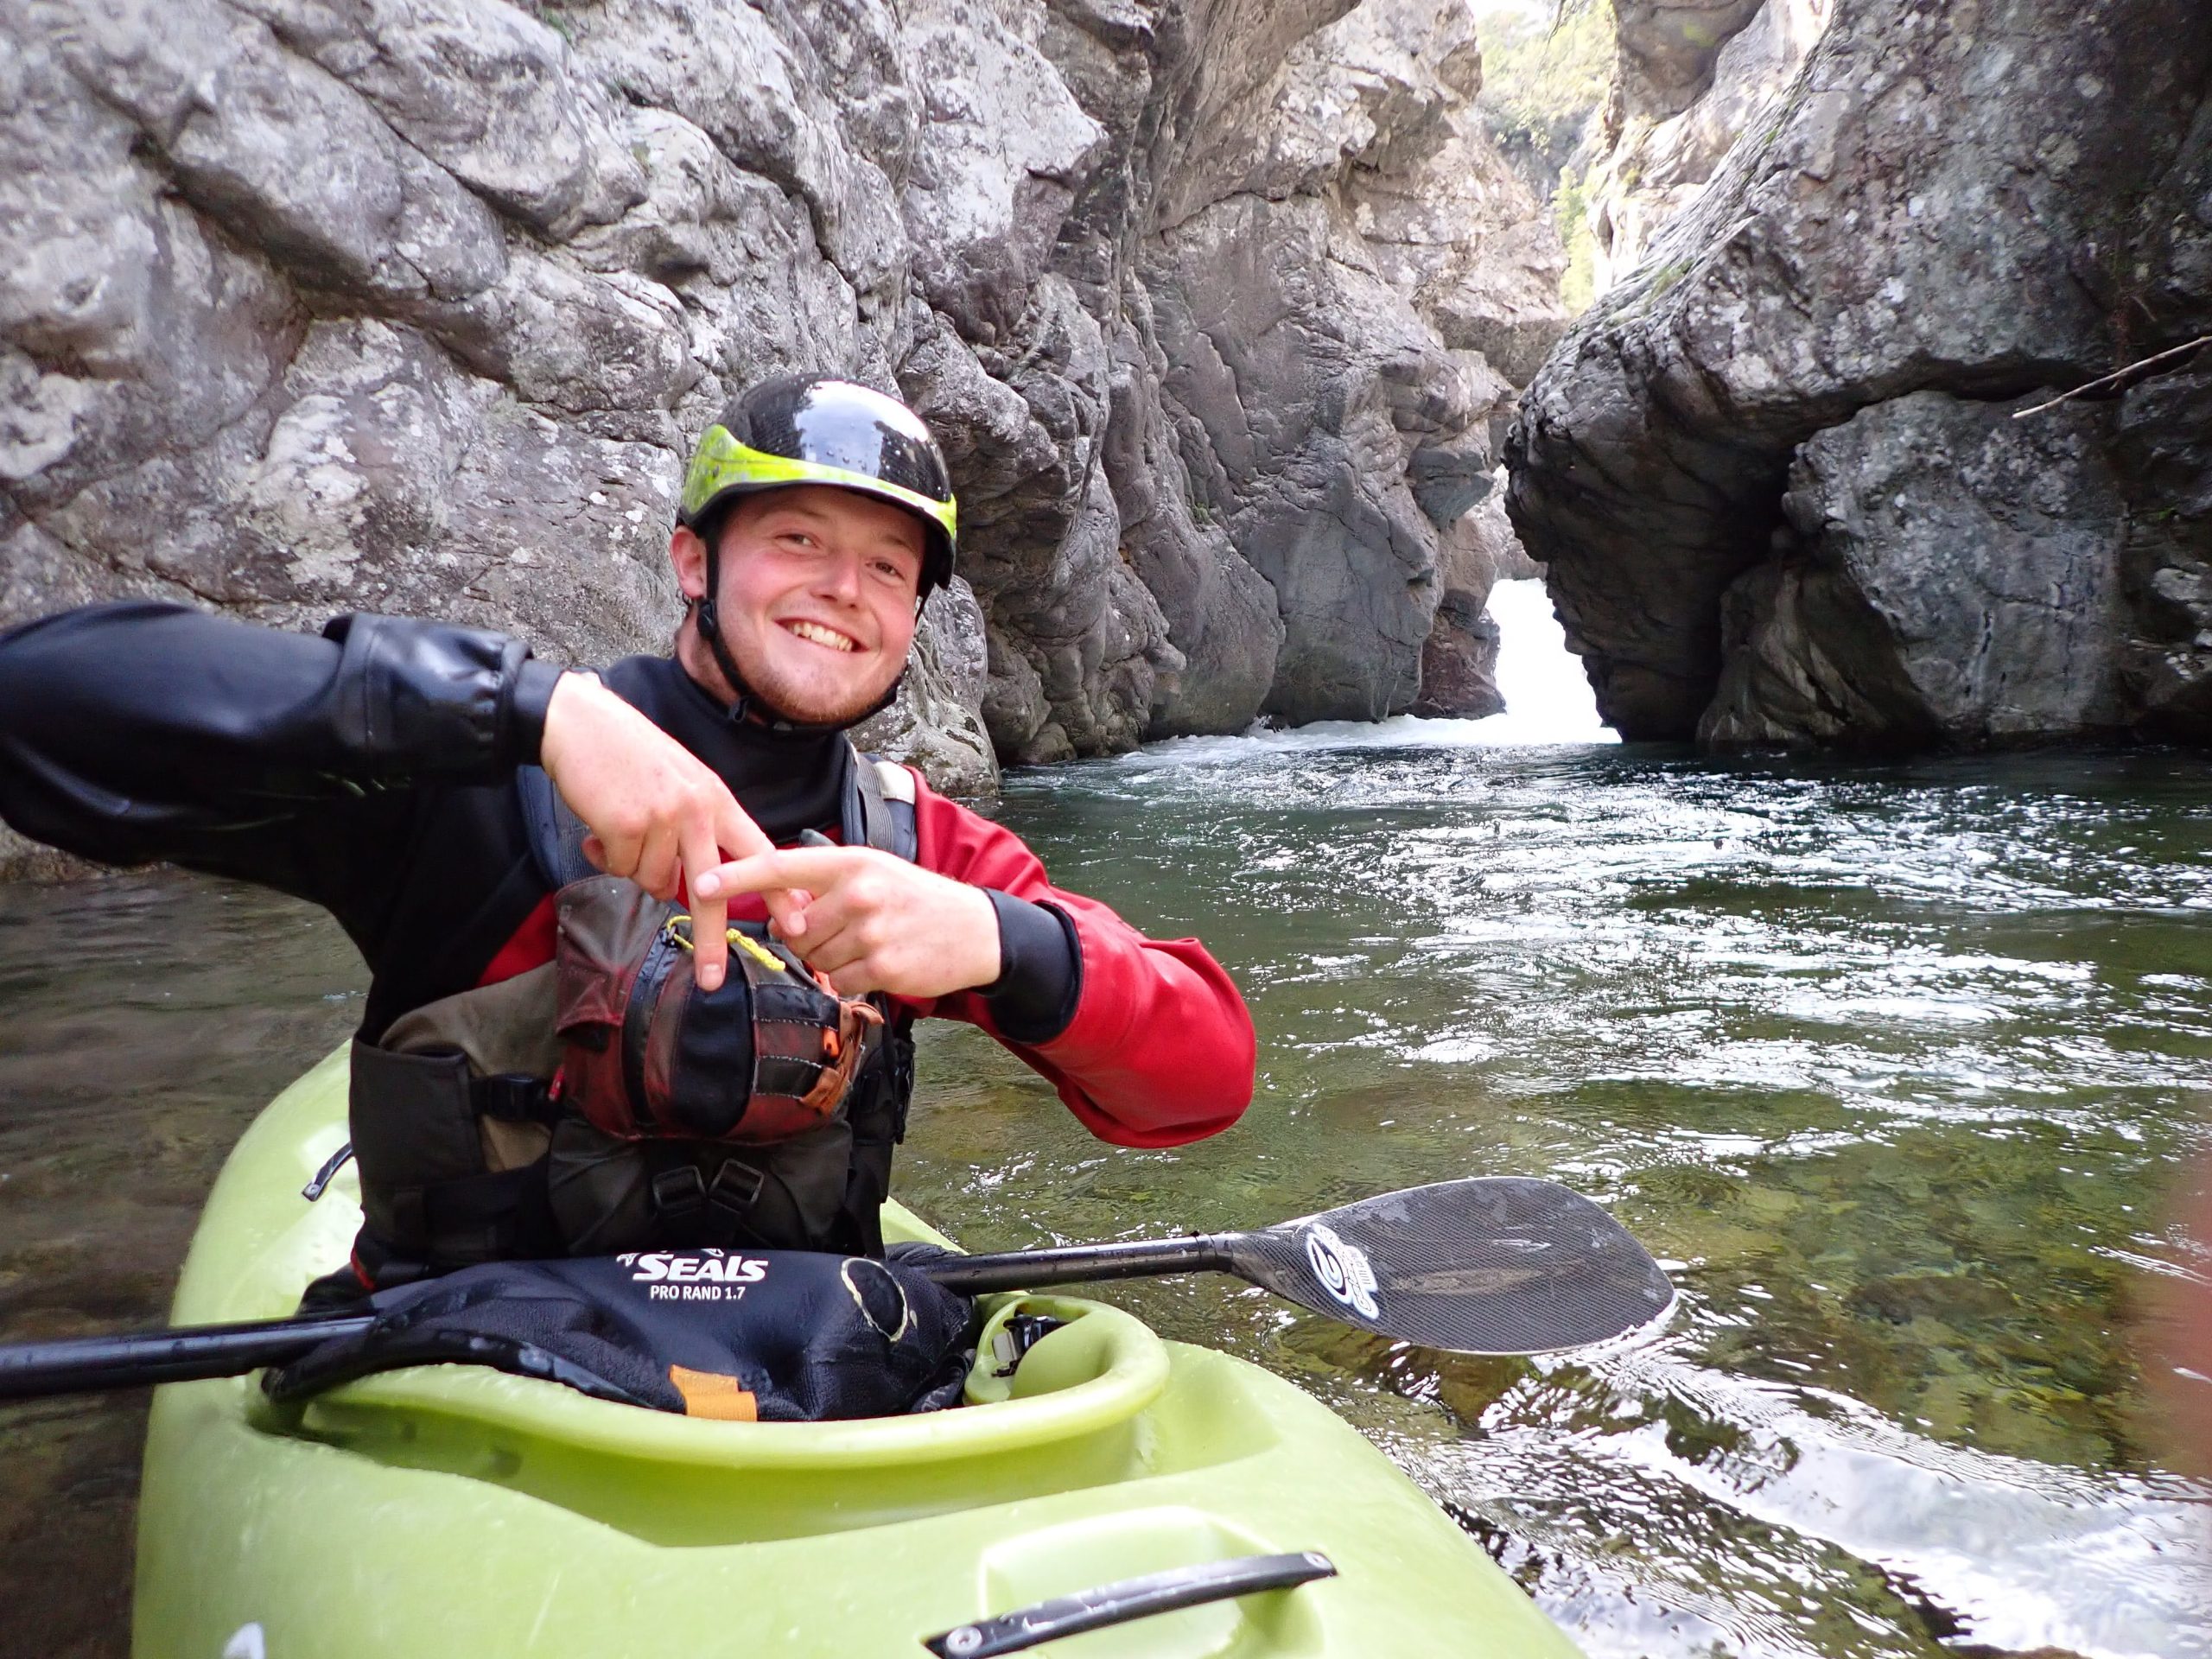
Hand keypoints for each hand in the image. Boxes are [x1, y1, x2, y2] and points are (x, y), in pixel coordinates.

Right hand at [538, 671, 801, 990]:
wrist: (577, 723)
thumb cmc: (628, 754)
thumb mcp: (680, 781)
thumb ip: (695, 828)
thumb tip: (685, 887)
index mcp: (716, 800)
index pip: (759, 851)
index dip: (778, 890)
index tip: (795, 924)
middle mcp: (697, 811)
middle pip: (713, 891)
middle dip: (711, 939)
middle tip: (711, 979)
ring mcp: (662, 818)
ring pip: (653, 882)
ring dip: (633, 867)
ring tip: (621, 828)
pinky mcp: (626, 826)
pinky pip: (622, 870)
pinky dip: (607, 857)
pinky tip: (600, 827)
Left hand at [693, 846, 1001, 997]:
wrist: (975, 929)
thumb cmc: (917, 898)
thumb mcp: (875, 871)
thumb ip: (827, 885)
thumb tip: (782, 913)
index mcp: (851, 862)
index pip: (783, 866)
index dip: (739, 875)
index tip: (703, 882)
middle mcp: (858, 893)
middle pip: (794, 930)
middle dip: (809, 937)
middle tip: (847, 928)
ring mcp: (870, 931)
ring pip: (813, 959)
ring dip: (831, 959)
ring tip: (869, 942)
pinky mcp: (881, 967)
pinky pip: (837, 981)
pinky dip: (851, 978)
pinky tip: (880, 961)